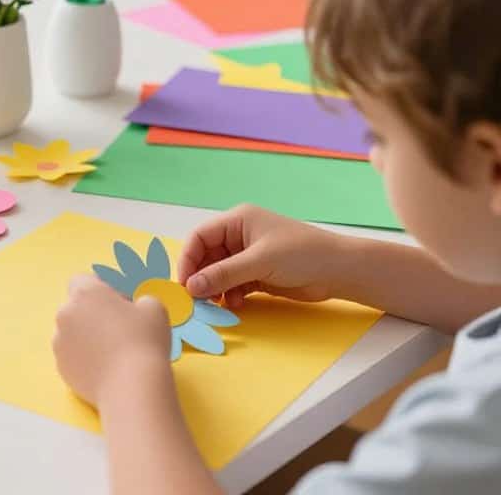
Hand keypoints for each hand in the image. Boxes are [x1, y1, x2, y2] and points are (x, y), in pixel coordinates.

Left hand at [53, 275, 171, 406]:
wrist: (131, 386)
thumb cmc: (144, 340)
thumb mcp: (154, 307)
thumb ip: (139, 299)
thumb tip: (134, 307)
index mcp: (84, 293)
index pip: (83, 280)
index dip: (101, 288)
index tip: (120, 301)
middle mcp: (65, 314)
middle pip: (77, 307)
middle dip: (94, 313)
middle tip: (119, 327)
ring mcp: (59, 342)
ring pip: (72, 332)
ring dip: (88, 335)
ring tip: (113, 351)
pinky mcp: (61, 368)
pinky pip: (72, 355)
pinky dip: (85, 357)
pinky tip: (105, 367)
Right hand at [178, 204, 347, 307]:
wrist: (340, 271)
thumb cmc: (302, 254)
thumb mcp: (259, 262)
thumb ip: (224, 274)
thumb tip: (191, 286)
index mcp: (238, 221)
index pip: (200, 237)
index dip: (188, 258)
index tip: (184, 283)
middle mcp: (239, 236)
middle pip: (207, 256)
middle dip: (201, 277)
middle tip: (196, 299)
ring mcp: (249, 255)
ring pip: (219, 272)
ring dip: (215, 288)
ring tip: (217, 304)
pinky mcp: (258, 274)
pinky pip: (233, 284)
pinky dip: (230, 295)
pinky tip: (235, 304)